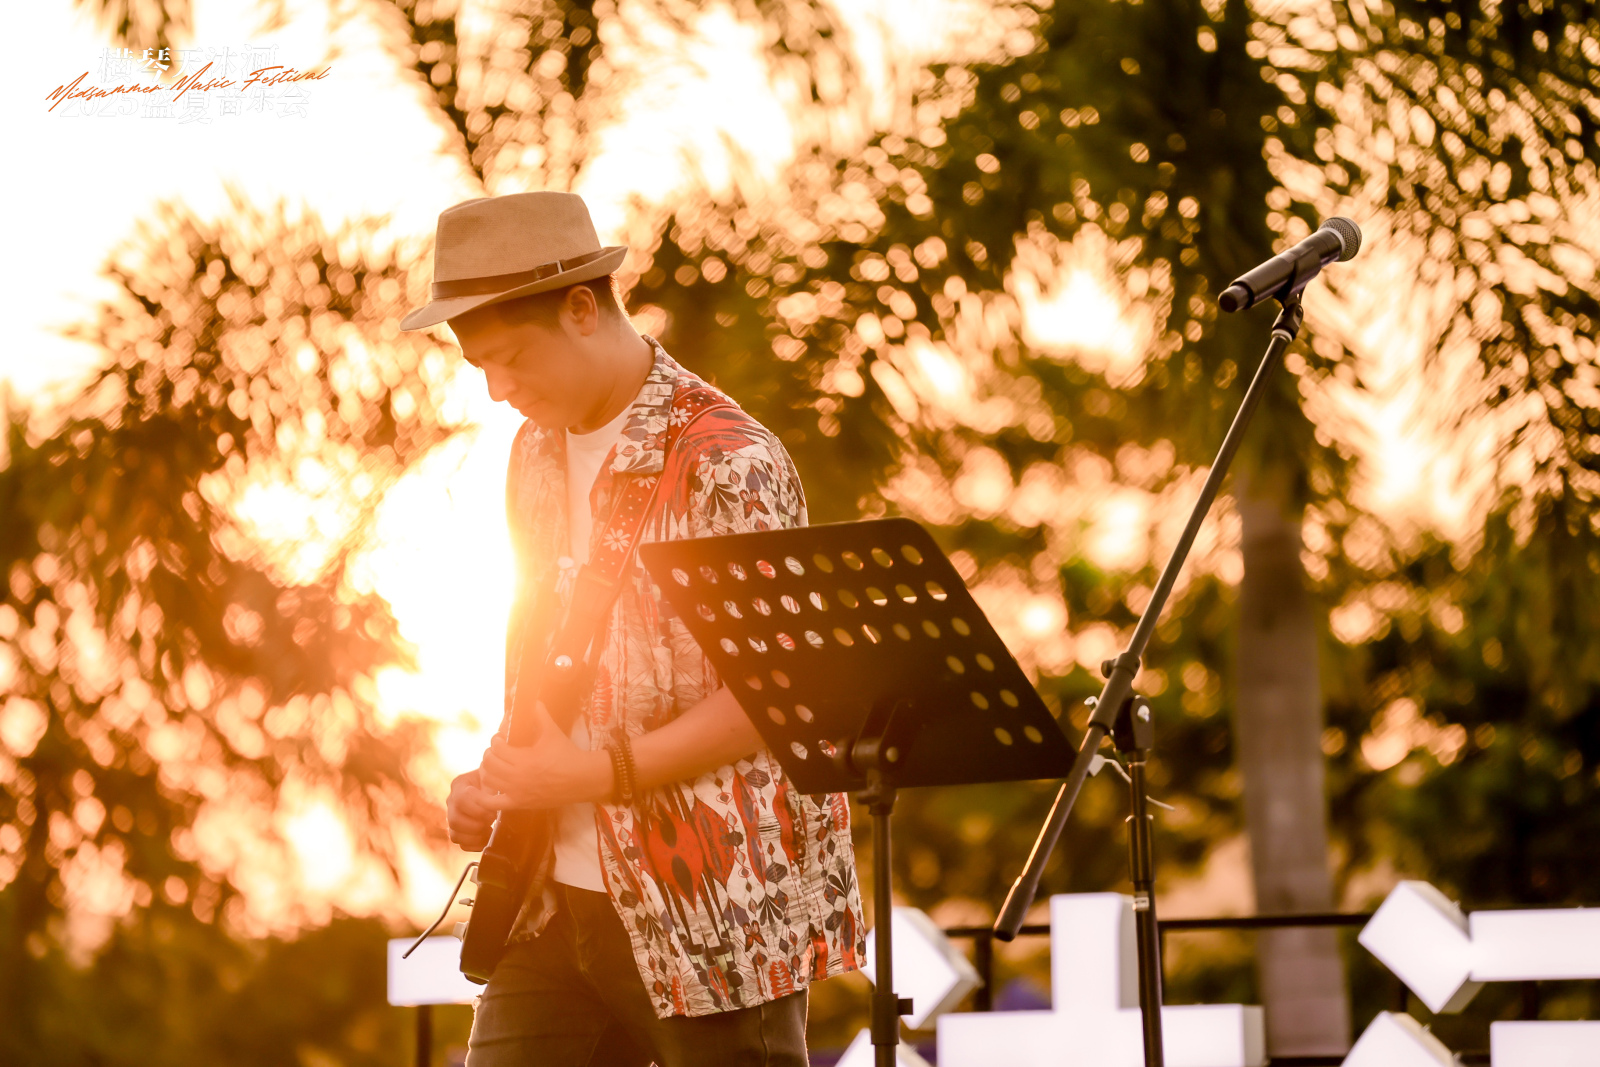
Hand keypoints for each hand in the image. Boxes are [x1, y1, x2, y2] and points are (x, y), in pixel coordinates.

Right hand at [446, 768, 497, 851]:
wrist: (498, 788)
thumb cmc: (497, 781)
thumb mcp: (494, 778)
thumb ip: (491, 788)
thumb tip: (492, 803)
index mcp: (459, 784)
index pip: (461, 799)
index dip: (478, 809)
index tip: (493, 812)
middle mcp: (452, 801)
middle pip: (454, 820)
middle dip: (476, 825)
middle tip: (492, 821)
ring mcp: (453, 817)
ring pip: (455, 835)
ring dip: (475, 837)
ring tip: (490, 830)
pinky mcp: (459, 831)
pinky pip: (462, 845)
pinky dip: (476, 845)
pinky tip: (487, 838)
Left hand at [479, 702, 612, 809]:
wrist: (582, 779)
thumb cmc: (567, 754)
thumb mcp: (552, 733)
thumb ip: (540, 716)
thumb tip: (535, 701)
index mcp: (524, 758)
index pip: (497, 747)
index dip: (496, 740)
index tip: (501, 739)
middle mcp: (517, 776)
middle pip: (489, 763)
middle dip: (489, 754)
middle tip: (497, 751)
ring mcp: (517, 792)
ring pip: (488, 780)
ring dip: (486, 770)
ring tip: (494, 766)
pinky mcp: (520, 803)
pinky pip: (492, 804)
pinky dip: (482, 798)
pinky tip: (484, 790)